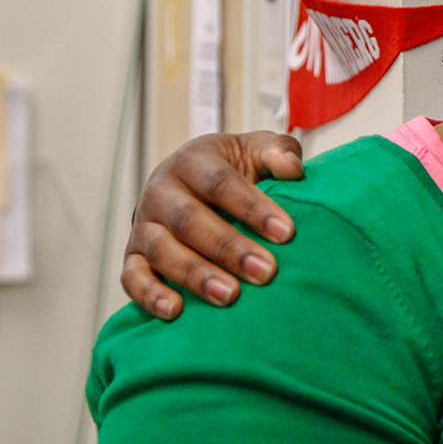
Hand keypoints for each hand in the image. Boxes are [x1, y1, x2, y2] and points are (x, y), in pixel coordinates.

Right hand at [121, 131, 303, 319]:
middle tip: (266, 272)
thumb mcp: (255, 150)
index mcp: (192, 161)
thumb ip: (277, 152)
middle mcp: (161, 192)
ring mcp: (144, 225)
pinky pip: (132, 277)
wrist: (190, 181)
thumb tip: (292, 170)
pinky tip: (175, 311)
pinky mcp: (132, 256)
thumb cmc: (233, 168)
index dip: (253, 208)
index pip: (221, 183)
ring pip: (163, 252)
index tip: (286, 233)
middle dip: (229, 249)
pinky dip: (150, 295)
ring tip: (230, 296)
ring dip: (196, 276)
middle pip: (191, 221)